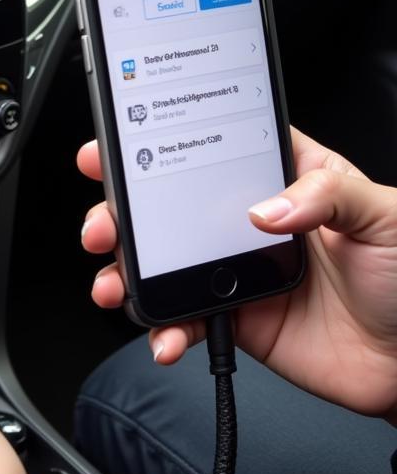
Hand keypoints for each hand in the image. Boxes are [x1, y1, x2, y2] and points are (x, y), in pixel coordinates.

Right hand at [79, 128, 396, 419]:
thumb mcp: (384, 216)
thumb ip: (326, 196)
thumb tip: (265, 208)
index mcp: (284, 179)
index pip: (214, 145)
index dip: (163, 137)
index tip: (121, 141)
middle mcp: (249, 221)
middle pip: (167, 205)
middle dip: (121, 211)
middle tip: (105, 223)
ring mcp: (232, 270)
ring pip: (159, 263)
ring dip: (124, 273)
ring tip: (113, 285)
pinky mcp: (231, 317)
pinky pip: (181, 321)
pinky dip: (163, 331)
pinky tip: (166, 337)